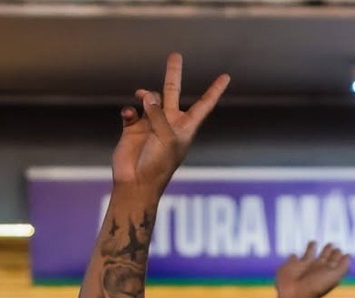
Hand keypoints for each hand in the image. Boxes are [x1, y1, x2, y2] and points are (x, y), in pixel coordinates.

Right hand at [112, 53, 229, 195]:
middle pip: (172, 92)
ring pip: (149, 99)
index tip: (225, 77)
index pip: (203, 105)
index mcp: (185, 127)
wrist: (135, 183)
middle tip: (175, 55)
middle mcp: (168, 123)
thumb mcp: (166, 137)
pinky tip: (128, 114)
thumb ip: (158, 113)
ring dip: (145, 95)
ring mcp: (150, 125)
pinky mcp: (133, 129)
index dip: (214, 91)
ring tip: (141, 97)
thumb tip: (147, 96)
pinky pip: (131, 111)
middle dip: (173, 74)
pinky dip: (129, 109)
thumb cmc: (157, 165)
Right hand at [275, 242, 350, 297]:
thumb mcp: (335, 276)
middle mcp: (315, 269)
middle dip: (327, 251)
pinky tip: (294, 255)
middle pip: (323, 258)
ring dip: (311, 249)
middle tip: (331, 244)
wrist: (296, 295)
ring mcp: (303, 267)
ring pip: (308, 255)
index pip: (334, 261)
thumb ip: (343, 266)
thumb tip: (348, 256)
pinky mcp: (291, 265)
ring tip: (313, 242)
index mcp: (327, 271)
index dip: (337, 256)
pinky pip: (292, 259)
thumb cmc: (316, 286)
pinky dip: (293, 257)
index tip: (340, 250)